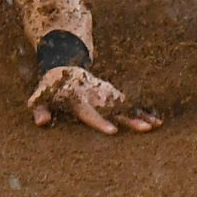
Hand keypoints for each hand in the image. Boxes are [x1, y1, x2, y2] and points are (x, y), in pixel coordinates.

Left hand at [28, 66, 161, 134]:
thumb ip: (40, 109)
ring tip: (156, 126)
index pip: (90, 113)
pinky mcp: (112, 94)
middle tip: (144, 128)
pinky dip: (142, 111)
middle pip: (114, 109)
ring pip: (126, 106)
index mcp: (78, 98)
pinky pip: (130, 104)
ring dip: (140, 115)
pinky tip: (157, 121)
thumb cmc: (51, 86)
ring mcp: (106, 94)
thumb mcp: (41, 96)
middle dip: (129, 119)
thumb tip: (41, 123)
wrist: (65, 64)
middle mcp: (96, 95)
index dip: (101, 122)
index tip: (113, 132)